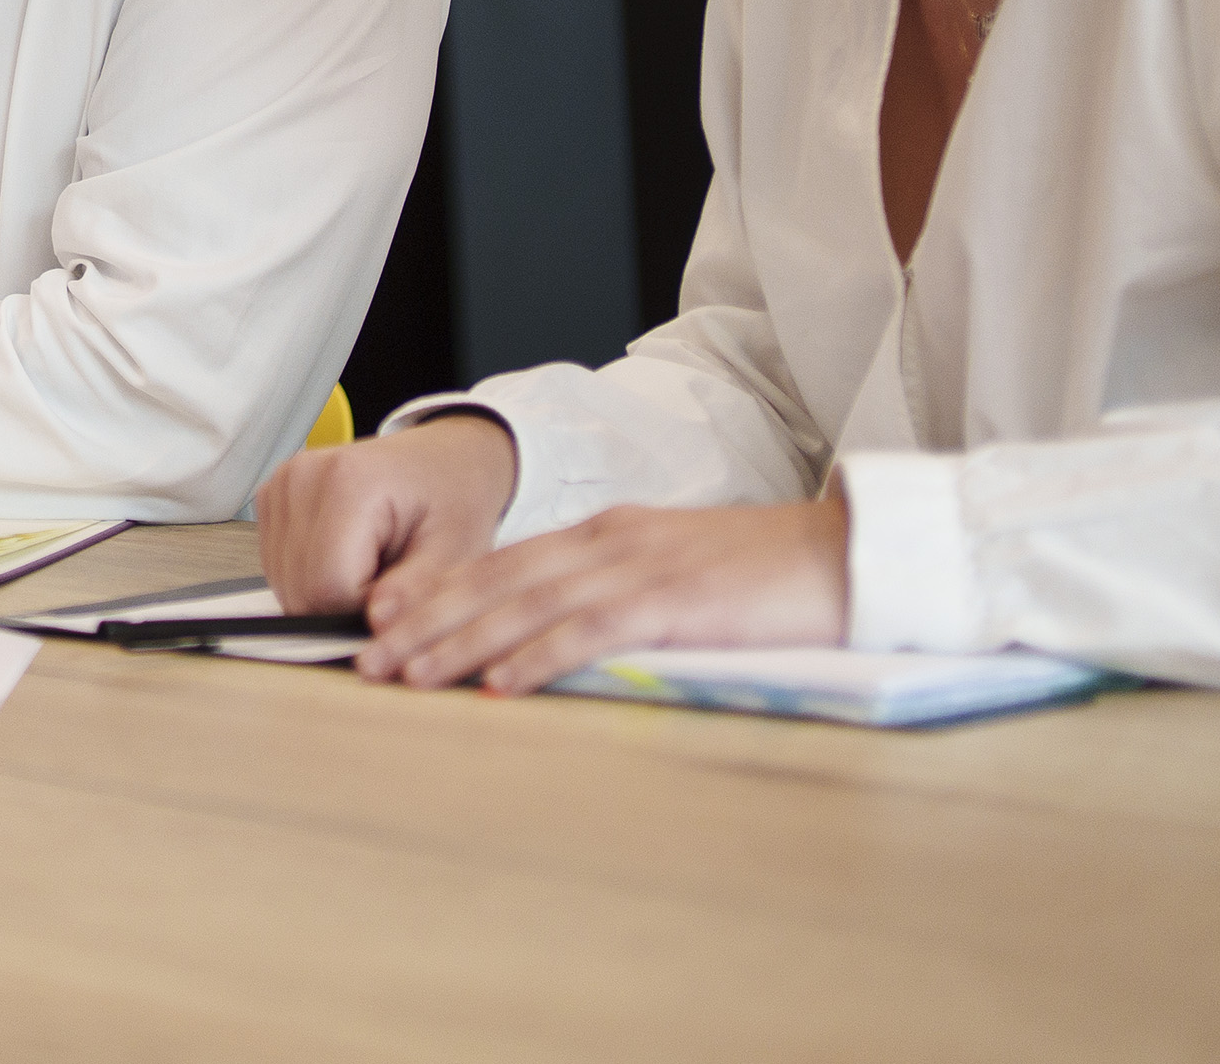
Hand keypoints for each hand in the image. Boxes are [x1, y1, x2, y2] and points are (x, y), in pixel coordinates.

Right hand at [258, 411, 515, 616]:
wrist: (442, 459)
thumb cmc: (452, 498)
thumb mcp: (456, 549)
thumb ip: (417, 592)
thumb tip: (377, 629)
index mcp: (350, 481)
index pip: (329, 586)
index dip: (365, 610)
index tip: (399, 593)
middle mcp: (303, 476)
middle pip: (301, 589)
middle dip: (346, 606)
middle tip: (389, 581)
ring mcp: (281, 484)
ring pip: (285, 584)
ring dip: (327, 594)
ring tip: (370, 564)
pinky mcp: (270, 497)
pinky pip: (278, 567)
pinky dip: (311, 578)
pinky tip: (346, 556)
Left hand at [356, 494, 850, 695]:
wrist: (853, 555)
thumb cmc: (770, 577)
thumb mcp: (678, 577)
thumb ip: (620, 595)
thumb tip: (564, 633)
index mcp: (610, 535)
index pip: (505, 564)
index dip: (440, 593)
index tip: (385, 622)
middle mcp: (613, 543)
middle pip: (499, 583)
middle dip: (427, 620)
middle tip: (367, 657)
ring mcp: (642, 568)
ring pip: (529, 606)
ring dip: (462, 642)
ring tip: (409, 674)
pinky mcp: (678, 602)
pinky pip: (592, 630)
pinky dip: (540, 655)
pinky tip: (501, 683)